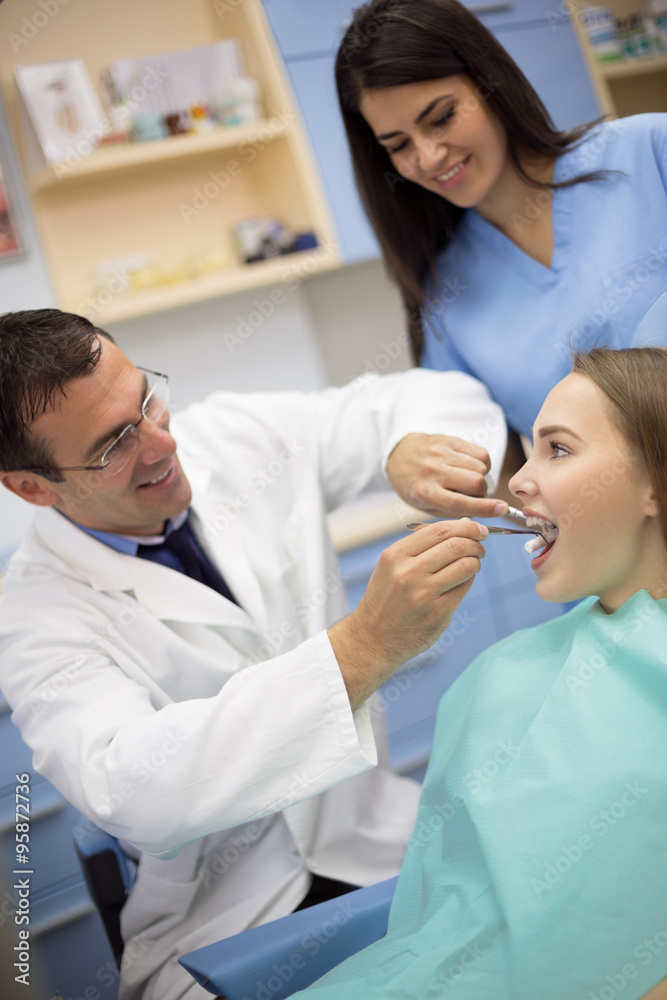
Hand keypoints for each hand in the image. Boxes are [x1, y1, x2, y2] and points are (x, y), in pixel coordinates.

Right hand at [329, 519, 488, 709]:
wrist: (372, 639)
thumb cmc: (385, 600)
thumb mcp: (391, 566)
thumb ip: (422, 547)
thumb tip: (462, 525)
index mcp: (395, 555)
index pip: (439, 530)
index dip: (465, 526)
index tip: (477, 528)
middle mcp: (408, 572)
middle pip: (456, 545)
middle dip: (476, 542)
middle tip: (480, 545)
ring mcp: (424, 593)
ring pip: (465, 565)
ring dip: (476, 561)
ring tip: (474, 562)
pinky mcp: (438, 612)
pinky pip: (464, 587)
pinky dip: (469, 579)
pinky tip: (463, 580)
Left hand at [386, 432, 508, 518]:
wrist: (400, 456)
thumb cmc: (415, 485)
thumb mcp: (425, 506)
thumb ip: (452, 513)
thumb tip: (484, 513)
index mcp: (424, 492)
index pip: (459, 502)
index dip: (485, 508)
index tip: (502, 510)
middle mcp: (432, 471)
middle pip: (476, 482)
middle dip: (481, 492)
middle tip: (471, 494)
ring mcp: (441, 453)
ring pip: (481, 467)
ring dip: (481, 477)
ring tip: (467, 479)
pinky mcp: (450, 440)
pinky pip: (480, 453)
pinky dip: (482, 463)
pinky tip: (470, 467)